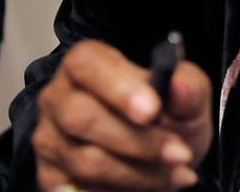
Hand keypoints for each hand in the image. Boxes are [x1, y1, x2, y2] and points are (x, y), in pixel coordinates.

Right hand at [33, 39, 212, 190]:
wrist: (163, 152)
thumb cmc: (171, 112)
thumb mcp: (190, 94)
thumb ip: (188, 87)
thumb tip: (179, 86)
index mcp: (86, 62)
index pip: (87, 65)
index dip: (118, 88)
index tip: (153, 110)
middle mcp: (58, 97)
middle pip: (82, 118)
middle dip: (137, 141)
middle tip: (180, 153)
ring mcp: (49, 139)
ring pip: (85, 161)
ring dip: (139, 172)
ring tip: (178, 172)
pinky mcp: (50, 176)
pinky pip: (81, 190)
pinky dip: (122, 191)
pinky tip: (153, 185)